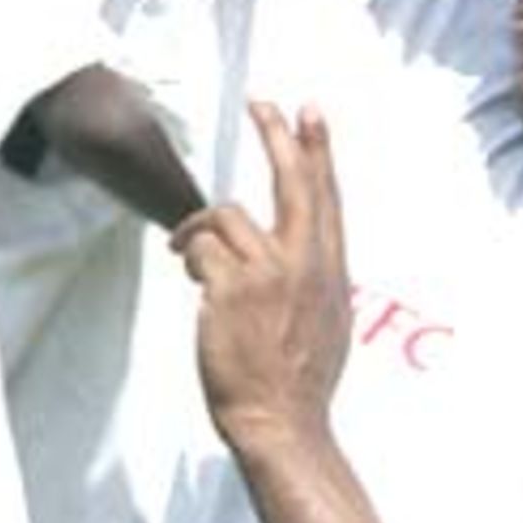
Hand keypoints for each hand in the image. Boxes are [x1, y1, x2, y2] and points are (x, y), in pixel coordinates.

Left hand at [172, 101, 350, 448]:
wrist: (282, 419)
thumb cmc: (301, 383)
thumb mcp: (331, 323)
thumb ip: (315, 283)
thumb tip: (298, 262)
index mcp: (332, 270)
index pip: (327, 197)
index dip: (318, 150)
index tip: (310, 113)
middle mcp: (304, 262)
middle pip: (291, 182)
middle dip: (277, 135)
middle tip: (264, 103)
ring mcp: (268, 272)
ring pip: (226, 217)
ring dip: (203, 233)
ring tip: (192, 258)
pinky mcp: (230, 287)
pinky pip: (200, 250)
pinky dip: (191, 263)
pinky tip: (194, 285)